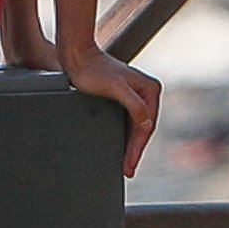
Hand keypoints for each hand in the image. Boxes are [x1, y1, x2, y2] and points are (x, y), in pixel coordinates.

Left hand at [59, 38, 165, 170]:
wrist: (77, 57)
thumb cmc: (93, 70)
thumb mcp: (115, 88)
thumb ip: (133, 104)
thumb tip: (146, 123)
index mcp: (150, 89)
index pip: (146, 126)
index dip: (137, 148)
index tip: (129, 165)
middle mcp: (147, 91)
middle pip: (143, 128)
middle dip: (135, 150)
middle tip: (127, 170)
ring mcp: (135, 94)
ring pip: (136, 127)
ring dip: (131, 145)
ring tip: (125, 164)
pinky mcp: (123, 97)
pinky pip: (127, 122)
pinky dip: (124, 136)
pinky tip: (120, 147)